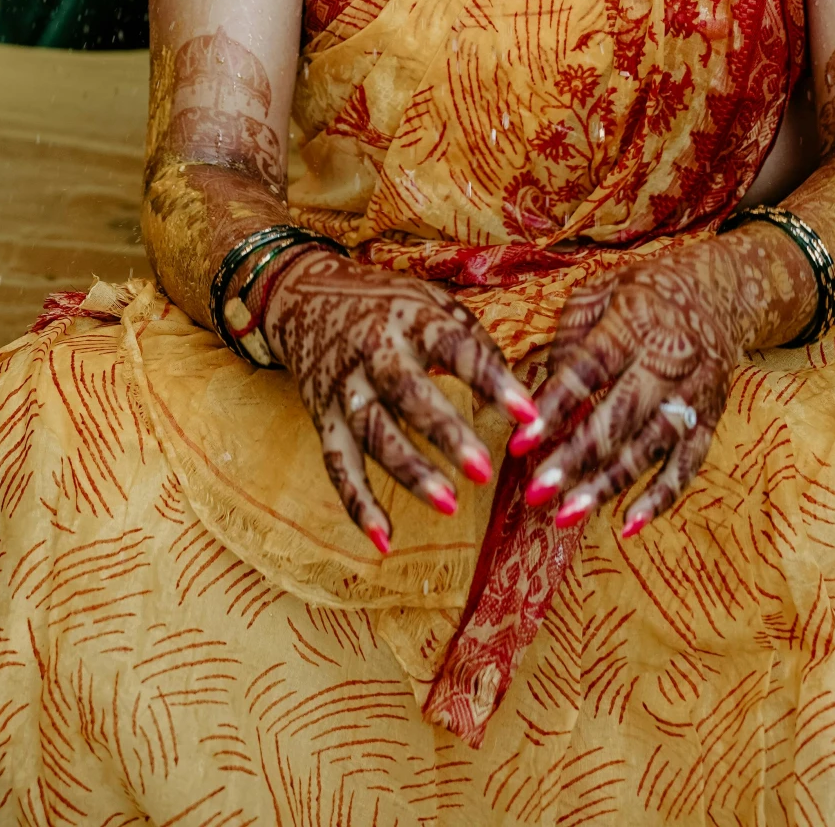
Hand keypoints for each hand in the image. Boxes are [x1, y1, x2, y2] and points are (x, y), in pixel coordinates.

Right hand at [260, 251, 536, 552]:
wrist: (304, 294)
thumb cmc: (387, 302)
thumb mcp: (432, 301)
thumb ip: (473, 341)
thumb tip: (517, 392)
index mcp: (410, 317)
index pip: (455, 348)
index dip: (492, 380)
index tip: (529, 414)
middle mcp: (374, 351)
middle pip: (409, 394)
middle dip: (447, 434)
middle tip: (485, 471)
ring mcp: (345, 386)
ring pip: (375, 434)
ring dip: (411, 472)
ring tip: (451, 505)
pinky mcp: (322, 415)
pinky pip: (337, 465)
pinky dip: (357, 504)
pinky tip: (385, 540)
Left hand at [510, 238, 768, 537]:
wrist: (721, 290)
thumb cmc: (645, 294)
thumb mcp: (602, 294)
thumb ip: (570, 338)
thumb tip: (542, 390)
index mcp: (632, 323)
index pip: (588, 370)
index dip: (553, 407)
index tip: (518, 443)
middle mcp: (666, 360)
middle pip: (618, 417)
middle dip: (575, 459)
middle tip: (536, 494)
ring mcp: (693, 393)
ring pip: (648, 447)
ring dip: (606, 485)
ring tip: (566, 516)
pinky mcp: (712, 417)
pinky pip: (687, 465)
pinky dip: (660, 498)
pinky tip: (629, 524)